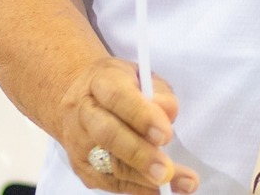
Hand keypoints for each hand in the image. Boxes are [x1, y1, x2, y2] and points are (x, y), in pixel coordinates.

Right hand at [56, 55, 197, 192]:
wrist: (78, 98)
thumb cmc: (119, 87)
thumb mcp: (142, 76)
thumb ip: (159, 94)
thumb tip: (168, 117)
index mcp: (100, 81)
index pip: (118, 97)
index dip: (142, 116)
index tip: (165, 134)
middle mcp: (84, 112)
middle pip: (108, 135)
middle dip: (140, 155)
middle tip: (166, 170)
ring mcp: (80, 143)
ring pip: (110, 165)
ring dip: (146, 179)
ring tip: (181, 183)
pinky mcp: (83, 168)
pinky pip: (112, 183)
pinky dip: (140, 188)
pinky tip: (163, 189)